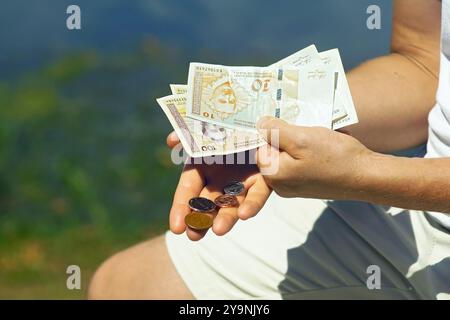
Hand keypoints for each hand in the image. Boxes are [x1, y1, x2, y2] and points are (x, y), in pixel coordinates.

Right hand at [166, 131, 270, 240]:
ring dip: (224, 219)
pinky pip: (256, 196)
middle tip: (194, 236)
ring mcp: (240, 182)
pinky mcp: (261, 182)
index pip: (187, 190)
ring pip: (230, 205)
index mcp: (201, 166)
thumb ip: (188, 133)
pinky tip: (245, 214)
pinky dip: (251, 205)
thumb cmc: (227, 123)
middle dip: (199, 221)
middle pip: (207, 203)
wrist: (260, 120)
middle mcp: (219, 178)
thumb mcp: (205, 127)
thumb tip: (170, 141)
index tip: (176, 227)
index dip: (181, 207)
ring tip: (219, 230)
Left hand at [256, 117, 372, 199]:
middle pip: (273, 151)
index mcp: (273, 175)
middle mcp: (280, 184)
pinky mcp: (306, 184)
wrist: (366, 176)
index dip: (274, 133)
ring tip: (319, 140)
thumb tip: (259, 124)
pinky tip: (324, 147)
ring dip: (300, 143)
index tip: (291, 127)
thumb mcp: (301, 138)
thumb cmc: (335, 158)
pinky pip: (299, 162)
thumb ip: (275, 131)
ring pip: (288, 155)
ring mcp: (293, 186)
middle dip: (288, 138)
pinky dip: (309, 152)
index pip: (260, 147)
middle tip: (308, 133)